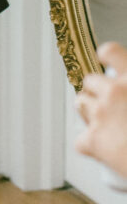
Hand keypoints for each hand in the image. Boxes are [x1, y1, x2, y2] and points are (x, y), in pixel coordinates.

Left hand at [75, 42, 126, 178]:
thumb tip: (125, 87)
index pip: (110, 51)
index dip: (106, 56)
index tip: (104, 60)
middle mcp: (114, 91)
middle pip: (90, 81)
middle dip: (96, 91)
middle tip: (109, 105)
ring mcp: (101, 115)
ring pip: (80, 104)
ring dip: (89, 113)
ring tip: (107, 125)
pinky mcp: (93, 140)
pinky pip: (81, 140)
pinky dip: (91, 146)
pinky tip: (106, 151)